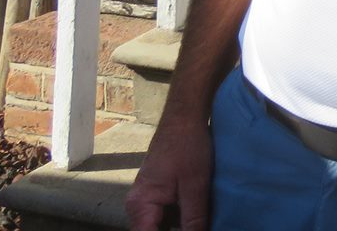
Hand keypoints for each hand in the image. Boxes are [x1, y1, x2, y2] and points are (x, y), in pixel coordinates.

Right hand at [125, 116, 211, 230]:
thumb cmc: (188, 145)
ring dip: (179, 226)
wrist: (185, 116)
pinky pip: (165, 214)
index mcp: (141, 206)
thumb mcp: (195, 185)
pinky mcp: (156, 193)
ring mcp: (146, 199)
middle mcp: (137, 206)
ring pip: (160, 226)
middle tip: (199, 224)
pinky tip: (196, 214)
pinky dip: (180, 217)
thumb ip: (194, 219)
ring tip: (198, 220)